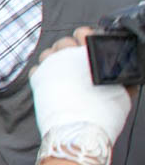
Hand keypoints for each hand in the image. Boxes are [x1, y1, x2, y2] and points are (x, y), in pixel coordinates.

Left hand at [29, 27, 133, 141]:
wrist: (79, 132)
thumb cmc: (104, 114)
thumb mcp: (122, 92)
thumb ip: (122, 78)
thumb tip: (129, 75)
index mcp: (89, 53)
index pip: (84, 32)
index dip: (85, 37)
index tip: (87, 46)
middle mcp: (67, 54)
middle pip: (64, 42)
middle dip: (69, 50)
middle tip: (75, 63)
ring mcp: (49, 66)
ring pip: (48, 53)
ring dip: (55, 60)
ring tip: (63, 74)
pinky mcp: (37, 78)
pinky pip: (37, 68)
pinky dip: (43, 73)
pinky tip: (53, 83)